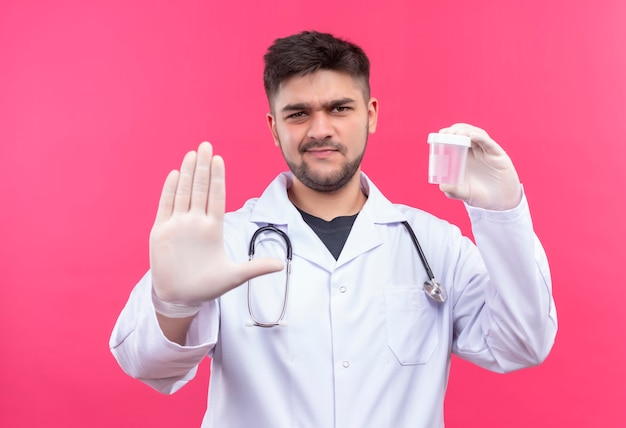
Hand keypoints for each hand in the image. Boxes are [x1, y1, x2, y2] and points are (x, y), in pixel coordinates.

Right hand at [149, 142, 283, 304]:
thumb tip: (282, 264)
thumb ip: (256, 267)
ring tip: (192, 154)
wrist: (181, 297)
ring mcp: (178, 225)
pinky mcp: (161, 232)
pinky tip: (174, 175)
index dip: (218, 178)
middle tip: (206, 145)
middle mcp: (196, 222)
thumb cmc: (207, 286)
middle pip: (200, 189)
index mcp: (213, 228)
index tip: (219, 159)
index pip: (216, 197)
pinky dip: (169, 191)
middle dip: (203, 167)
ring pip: (183, 193)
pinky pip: (166, 207)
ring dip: (187, 174)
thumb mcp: (235, 276)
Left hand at [437, 123, 521, 210]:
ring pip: (476, 134)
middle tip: (447, 132)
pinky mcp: (496, 154)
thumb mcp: (463, 193)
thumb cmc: (480, 195)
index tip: (441, 133)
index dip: (448, 134)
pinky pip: (488, 142)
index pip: (455, 140)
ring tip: (457, 133)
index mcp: (463, 158)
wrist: (500, 201)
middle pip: (464, 133)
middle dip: (455, 130)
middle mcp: (474, 152)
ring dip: (466, 130)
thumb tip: (442, 185)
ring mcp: (485, 151)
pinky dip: (479, 137)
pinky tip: (472, 136)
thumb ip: (453, 190)